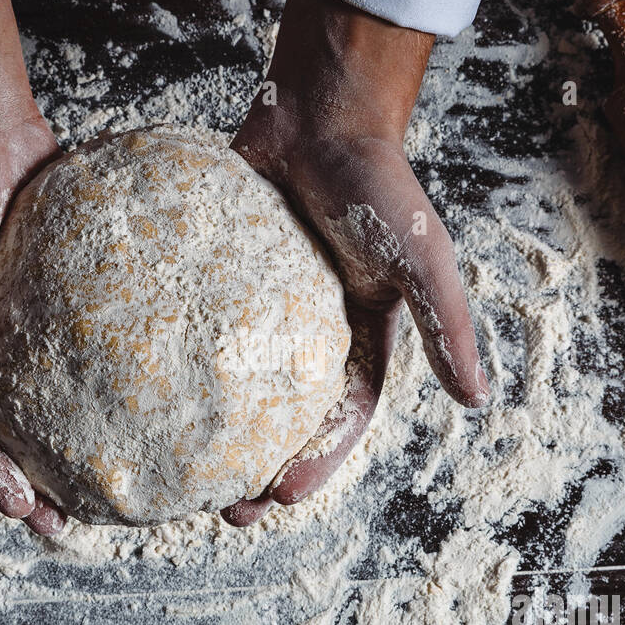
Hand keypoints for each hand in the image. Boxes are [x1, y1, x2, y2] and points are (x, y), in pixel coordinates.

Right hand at [0, 0, 63, 534]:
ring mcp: (11, 329)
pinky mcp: (51, 306)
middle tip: (66, 525)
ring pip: (37, 403)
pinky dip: (94, 389)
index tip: (24, 509)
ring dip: (61, 448)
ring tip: (100, 487)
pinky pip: (73, 358)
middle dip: (26, 482)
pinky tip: (131, 412)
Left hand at [223, 0, 488, 526]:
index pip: (341, 418)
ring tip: (180, 469)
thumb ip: (446, 326)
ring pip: (234, 385)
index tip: (277, 496)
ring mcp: (259, 310)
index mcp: (360, 338)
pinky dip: (178, 366)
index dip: (314, 463)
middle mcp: (309, 334)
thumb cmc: (377, 184)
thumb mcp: (421, 259)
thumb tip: (477, 400)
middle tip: (222, 509)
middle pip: (282, 417)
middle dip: (257, 467)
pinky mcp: (220, 283)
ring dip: (214, 431)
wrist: (319, 115)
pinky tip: (146, 391)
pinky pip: (196, 333)